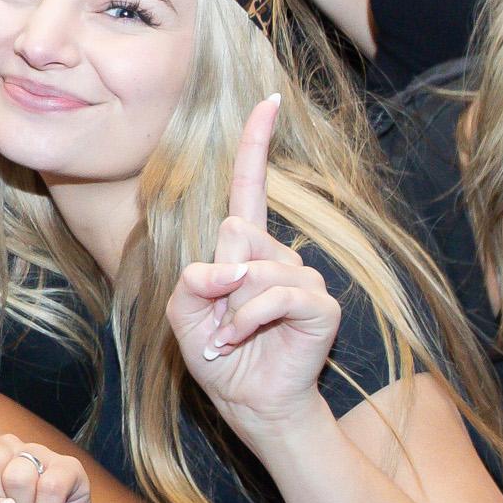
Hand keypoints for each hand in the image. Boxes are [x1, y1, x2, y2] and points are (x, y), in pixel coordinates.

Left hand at [166, 94, 341, 440]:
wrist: (247, 400)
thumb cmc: (217, 354)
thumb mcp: (183, 313)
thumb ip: (192, 279)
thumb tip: (230, 265)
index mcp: (244, 248)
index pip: (250, 186)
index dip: (256, 144)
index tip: (268, 101)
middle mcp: (277, 254)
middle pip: (234, 232)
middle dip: (215, 279)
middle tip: (217, 319)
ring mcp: (303, 277)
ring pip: (251, 268)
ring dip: (229, 309)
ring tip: (231, 335)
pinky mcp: (320, 304)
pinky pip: (273, 295)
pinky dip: (247, 320)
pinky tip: (244, 339)